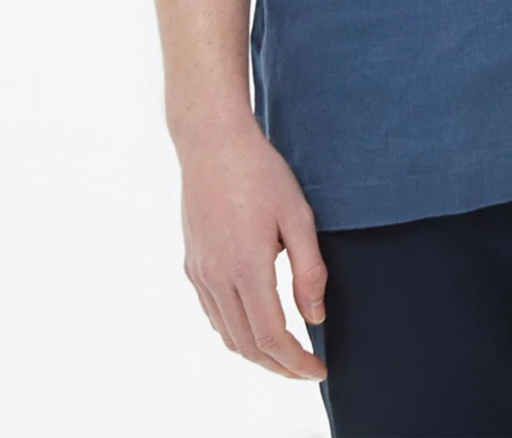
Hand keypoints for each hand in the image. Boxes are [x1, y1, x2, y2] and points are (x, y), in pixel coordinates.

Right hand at [178, 120, 329, 382]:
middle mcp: (217, 277)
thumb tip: (316, 318)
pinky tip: (254, 325)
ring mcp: (200, 272)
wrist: (212, 142)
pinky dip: (234, 332)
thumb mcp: (298, 215)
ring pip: (226, 334)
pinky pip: (212, 314)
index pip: (272, 337)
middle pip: (247, 345)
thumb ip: (309, 270)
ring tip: (285, 353)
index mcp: (246, 267)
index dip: (296, 362)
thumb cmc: (260, 172)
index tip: (319, 370)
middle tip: (307, 368)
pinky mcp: (192, 264)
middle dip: (279, 366)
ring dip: (256, 353)